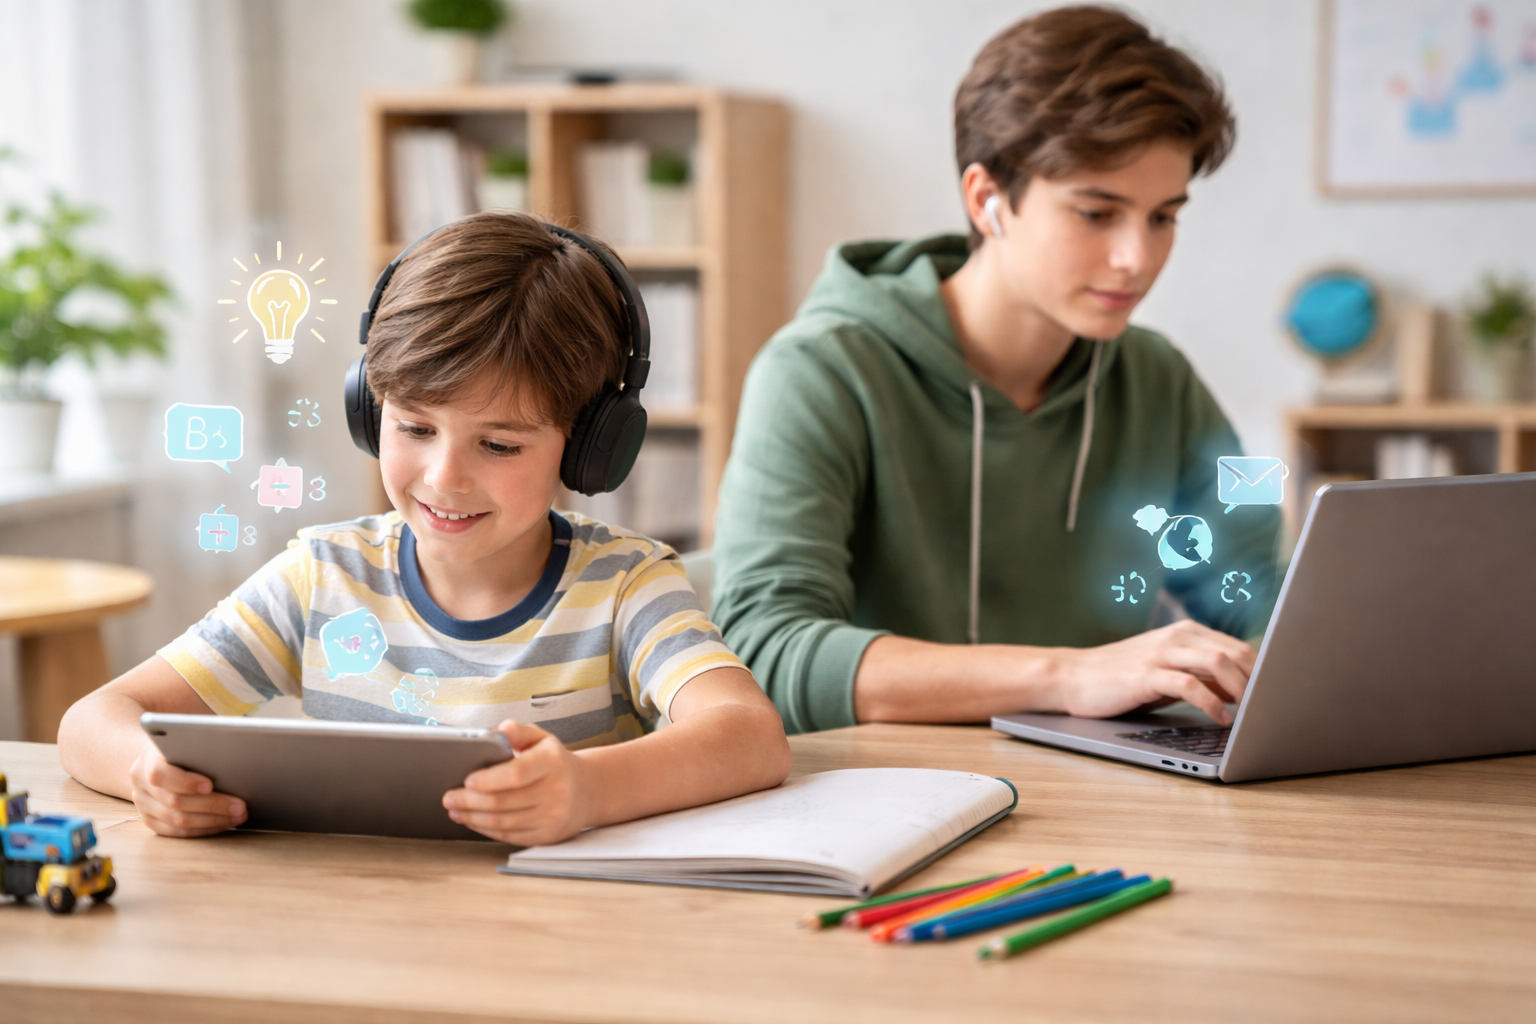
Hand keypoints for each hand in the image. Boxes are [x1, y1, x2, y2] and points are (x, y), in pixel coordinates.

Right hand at [129, 738, 245, 836]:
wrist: (162, 752)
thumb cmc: (186, 739)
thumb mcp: (193, 730)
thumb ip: (205, 736)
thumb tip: (236, 749)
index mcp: (148, 757)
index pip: (160, 773)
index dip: (185, 782)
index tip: (210, 785)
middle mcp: (140, 782)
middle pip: (175, 801)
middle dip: (212, 805)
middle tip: (240, 807)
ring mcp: (143, 803)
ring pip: (177, 820)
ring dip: (212, 820)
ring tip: (238, 816)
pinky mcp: (150, 819)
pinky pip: (176, 831)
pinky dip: (202, 829)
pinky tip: (223, 824)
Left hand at [443, 721, 590, 845]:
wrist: (586, 790)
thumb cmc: (555, 762)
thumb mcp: (541, 739)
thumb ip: (517, 731)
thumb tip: (497, 731)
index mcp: (553, 762)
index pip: (516, 773)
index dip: (488, 780)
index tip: (466, 780)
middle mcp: (557, 791)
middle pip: (504, 801)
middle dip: (470, 801)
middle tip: (448, 797)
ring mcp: (553, 816)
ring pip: (503, 822)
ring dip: (473, 817)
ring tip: (455, 809)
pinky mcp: (547, 835)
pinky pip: (510, 835)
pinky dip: (486, 829)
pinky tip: (473, 821)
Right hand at [1053, 620, 1254, 724]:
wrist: (1073, 677)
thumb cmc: (1122, 679)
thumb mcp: (1168, 673)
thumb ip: (1204, 677)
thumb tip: (1243, 692)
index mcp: (1187, 633)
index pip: (1240, 647)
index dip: (1264, 671)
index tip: (1278, 694)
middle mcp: (1177, 637)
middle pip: (1236, 652)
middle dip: (1260, 680)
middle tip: (1271, 707)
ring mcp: (1161, 654)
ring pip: (1218, 662)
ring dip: (1243, 689)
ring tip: (1252, 713)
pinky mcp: (1146, 674)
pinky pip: (1189, 685)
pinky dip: (1212, 702)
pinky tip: (1221, 718)